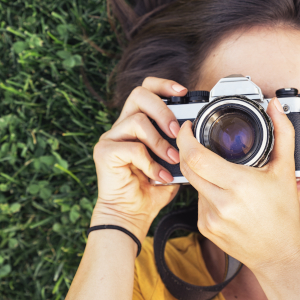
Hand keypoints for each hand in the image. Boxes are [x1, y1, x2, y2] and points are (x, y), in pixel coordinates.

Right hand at [91, 77, 183, 239]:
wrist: (132, 214)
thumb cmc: (151, 189)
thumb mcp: (173, 162)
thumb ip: (180, 144)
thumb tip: (195, 130)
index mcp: (137, 123)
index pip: (146, 90)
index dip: (163, 85)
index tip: (183, 92)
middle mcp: (122, 126)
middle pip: (139, 95)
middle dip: (163, 110)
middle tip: (176, 131)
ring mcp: (111, 138)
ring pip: (137, 120)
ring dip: (160, 142)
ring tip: (172, 160)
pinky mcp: (104, 152)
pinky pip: (132, 147)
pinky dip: (150, 162)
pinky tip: (158, 176)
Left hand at [176, 98, 299, 269]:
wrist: (279, 253)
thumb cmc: (283, 213)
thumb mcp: (285, 170)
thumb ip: (283, 133)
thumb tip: (276, 106)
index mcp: (238, 185)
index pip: (196, 156)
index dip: (185, 138)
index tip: (188, 128)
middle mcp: (221, 203)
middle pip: (187, 167)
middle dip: (187, 150)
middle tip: (195, 140)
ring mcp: (209, 218)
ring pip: (193, 184)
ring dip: (201, 173)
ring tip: (222, 174)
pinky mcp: (205, 228)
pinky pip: (198, 201)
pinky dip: (206, 192)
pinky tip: (225, 196)